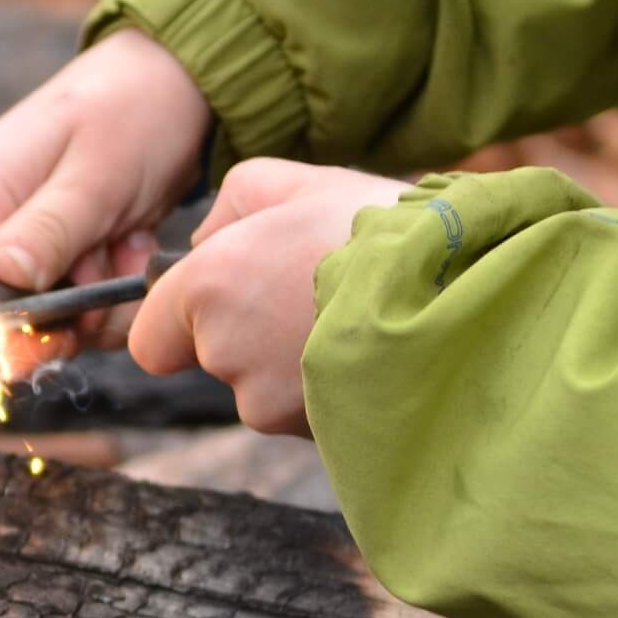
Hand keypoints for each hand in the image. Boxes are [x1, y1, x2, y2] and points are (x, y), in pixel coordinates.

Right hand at [0, 28, 211, 348]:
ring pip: (40, 322)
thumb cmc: (135, 110)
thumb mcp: (98, 171)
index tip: (47, 348)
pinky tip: (129, 245)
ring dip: (93, 304)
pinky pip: (68, 308)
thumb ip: (49, 229)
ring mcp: (8, 240)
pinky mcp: (43, 254)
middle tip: (113, 275)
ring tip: (129, 245)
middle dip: (60, 319)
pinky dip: (106, 294)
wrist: (173, 82)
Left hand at [130, 158, 408, 434]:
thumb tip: (201, 243)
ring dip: (293, 365)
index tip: (221, 304)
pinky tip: (369, 355)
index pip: (150, 341)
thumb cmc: (383, 231)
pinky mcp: (310, 435)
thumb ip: (234, 202)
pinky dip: (326, 391)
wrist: (467, 294)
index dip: (178, 325)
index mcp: (207, 288)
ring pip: (261, 393)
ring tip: (353, 321)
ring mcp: (267, 403)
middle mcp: (225, 354)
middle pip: (213, 362)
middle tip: (310, 298)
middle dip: (247, 338)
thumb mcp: (302, 182)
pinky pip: (304, 415)